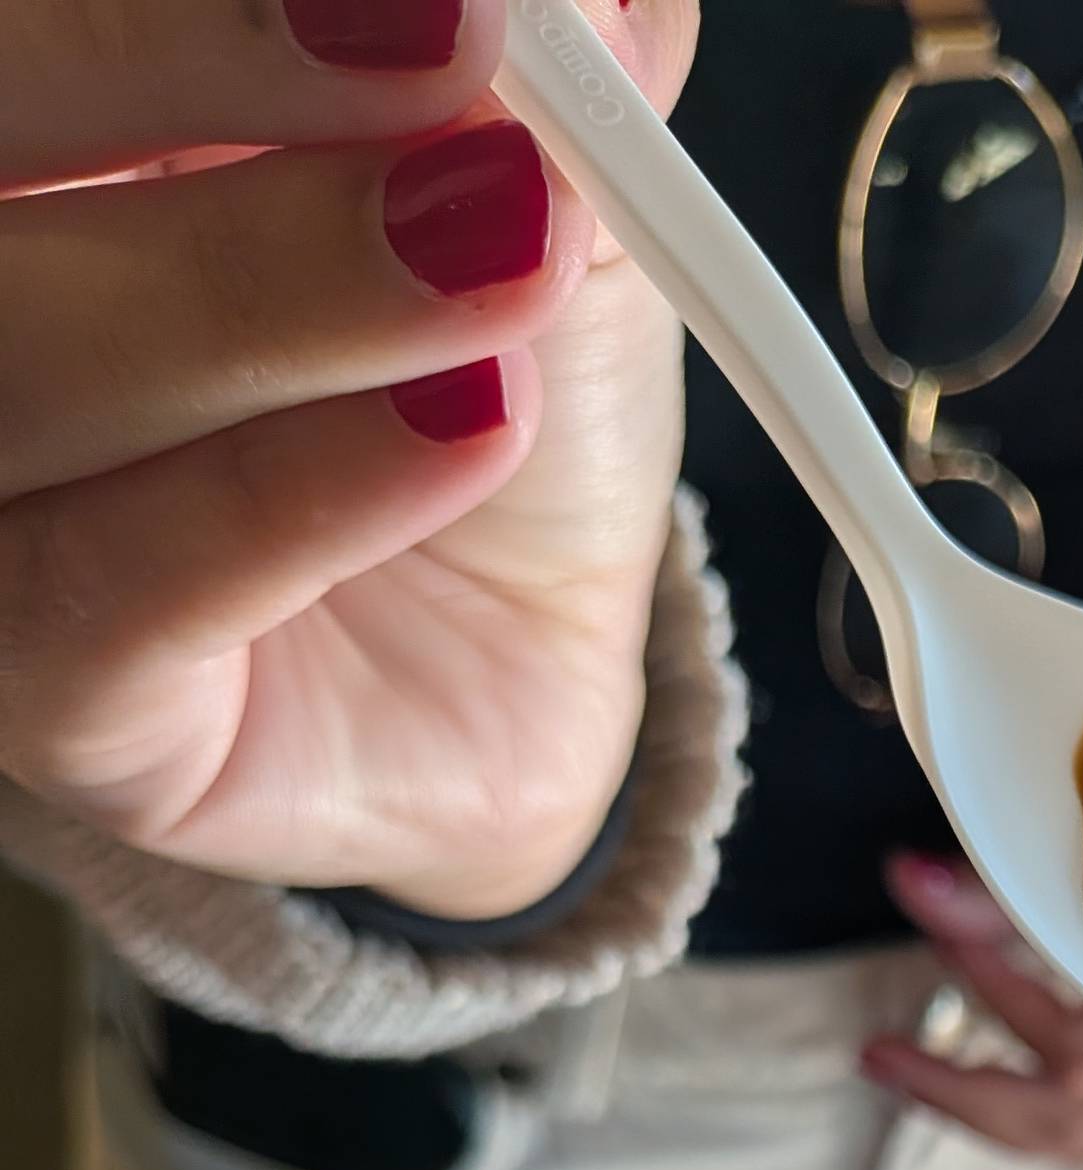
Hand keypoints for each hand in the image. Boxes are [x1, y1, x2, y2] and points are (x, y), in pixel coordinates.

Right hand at [1, 0, 700, 920]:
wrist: (503, 685)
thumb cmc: (462, 403)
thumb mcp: (530, 201)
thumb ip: (536, 80)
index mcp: (38, 121)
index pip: (40, 25)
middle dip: (201, 65)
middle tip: (456, 42)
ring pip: (25, 361)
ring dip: (272, 288)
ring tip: (510, 256)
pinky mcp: (50, 694)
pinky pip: (120, 590)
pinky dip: (299, 493)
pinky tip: (469, 423)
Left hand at [861, 658, 1082, 1168]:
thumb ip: (1019, 876)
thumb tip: (907, 881)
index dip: (996, 989)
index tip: (934, 924)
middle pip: (1080, 1117)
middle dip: (965, 1092)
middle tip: (878, 1057)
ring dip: (986, 1116)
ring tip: (907, 1076)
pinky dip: (1030, 1114)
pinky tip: (975, 1087)